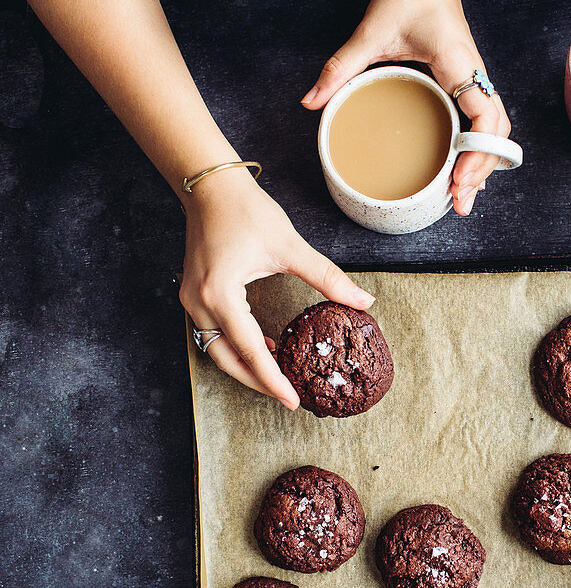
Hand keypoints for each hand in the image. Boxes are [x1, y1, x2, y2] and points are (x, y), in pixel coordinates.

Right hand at [178, 169, 374, 405]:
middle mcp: (200, 302)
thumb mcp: (290, 246)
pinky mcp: (194, 295)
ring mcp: (192, 300)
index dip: (273, 379)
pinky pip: (213, 333)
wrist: (211, 187)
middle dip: (258, 382)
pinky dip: (236, 347)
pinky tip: (264, 346)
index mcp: (222, 294)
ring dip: (246, 366)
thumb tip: (362, 301)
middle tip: (288, 397)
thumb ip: (327, 277)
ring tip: (278, 376)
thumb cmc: (246, 211)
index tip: (293, 401)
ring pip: (217, 350)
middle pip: (227, 360)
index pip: (251, 350)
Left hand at [301, 0, 510, 216]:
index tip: (459, 179)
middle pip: (497, 135)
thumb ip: (340, 68)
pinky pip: (484, 123)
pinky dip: (479, 149)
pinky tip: (464, 171)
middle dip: (482, 172)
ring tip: (464, 197)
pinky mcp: (467, 84)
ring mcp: (475, 81)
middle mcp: (476, 76)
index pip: (486, 118)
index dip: (478, 153)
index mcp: (460, 66)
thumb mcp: (370, 33)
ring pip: (495, 132)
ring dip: (484, 165)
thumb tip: (310, 102)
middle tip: (459, 204)